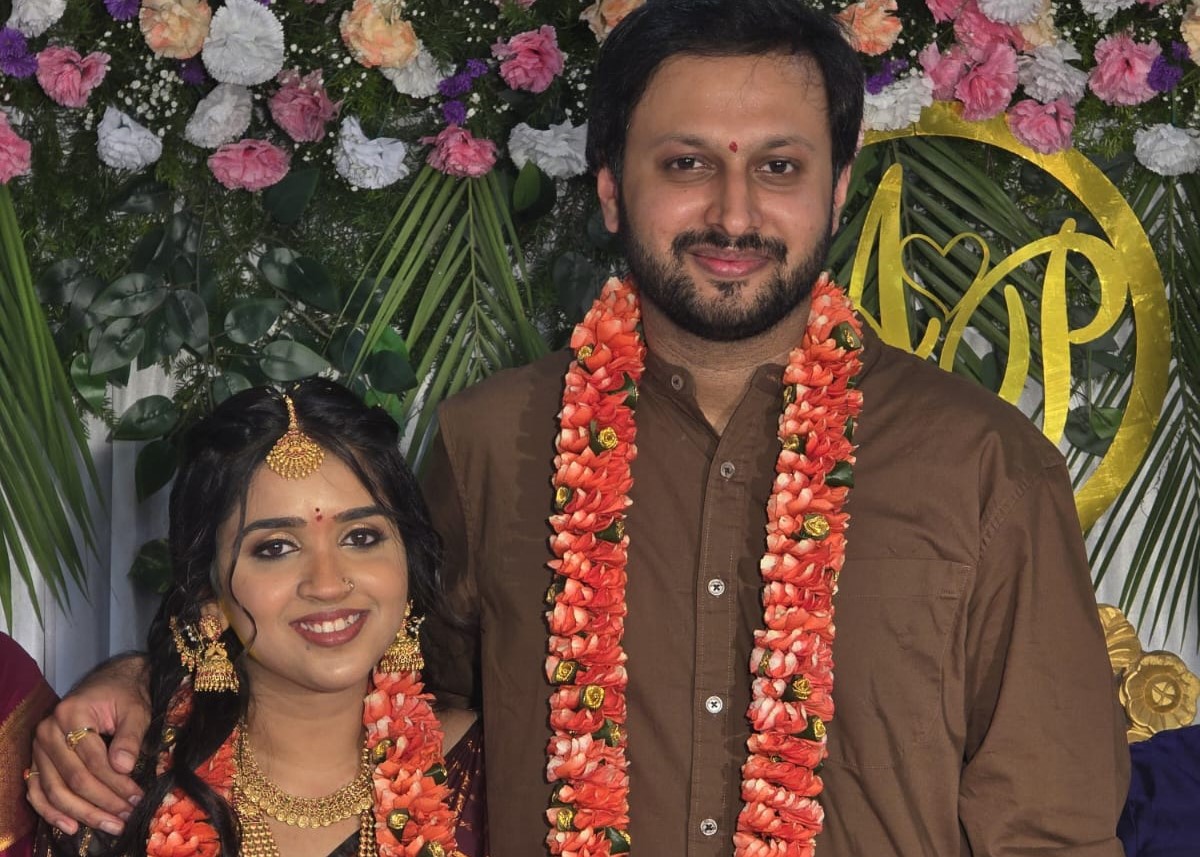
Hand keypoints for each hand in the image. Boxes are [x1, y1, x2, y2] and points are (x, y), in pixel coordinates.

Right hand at [26, 654, 149, 835]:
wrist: (110, 681)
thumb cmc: (125, 695)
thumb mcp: (136, 710)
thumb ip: (130, 737)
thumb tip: (123, 768)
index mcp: (71, 713)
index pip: (93, 760)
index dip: (116, 783)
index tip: (137, 798)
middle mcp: (48, 731)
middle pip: (73, 778)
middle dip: (102, 801)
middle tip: (126, 816)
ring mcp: (38, 746)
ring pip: (55, 789)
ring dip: (82, 813)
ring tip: (110, 825)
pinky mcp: (38, 759)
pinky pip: (37, 790)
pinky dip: (51, 811)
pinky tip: (71, 826)